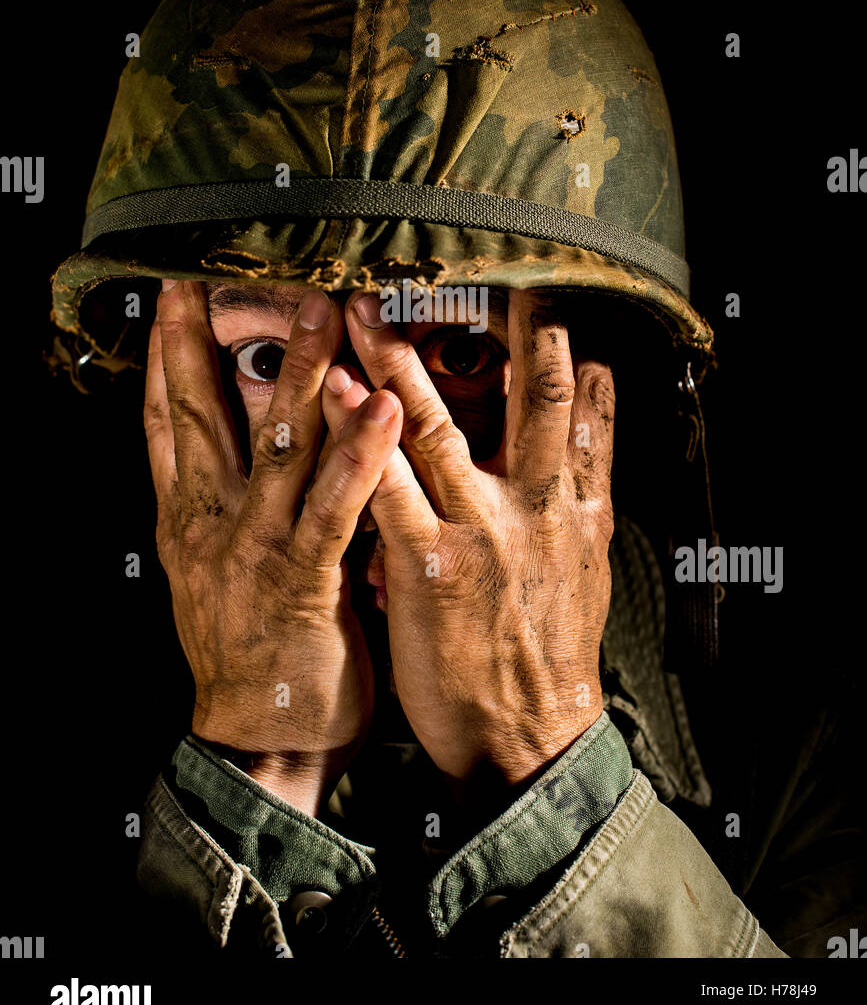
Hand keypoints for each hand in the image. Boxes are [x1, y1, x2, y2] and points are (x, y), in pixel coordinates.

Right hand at [143, 280, 402, 814]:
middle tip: (221, 278)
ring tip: (327, 310)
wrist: (260, 742)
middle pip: (205, 418)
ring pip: (277, 447)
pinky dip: (357, 457)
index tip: (173, 298)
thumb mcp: (220, 570)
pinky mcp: (302, 585)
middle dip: (209, 344)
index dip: (168, 357)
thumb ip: (229, 504)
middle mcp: (213, 527)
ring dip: (302, 375)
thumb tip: (237, 444)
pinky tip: (381, 409)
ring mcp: (255, 553)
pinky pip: (333, 511)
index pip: (168, 424)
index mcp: (191, 521)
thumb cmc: (255, 652)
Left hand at [329, 288, 614, 798]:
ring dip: (402, 360)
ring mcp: (483, 530)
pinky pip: (389, 486)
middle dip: (514, 328)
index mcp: (578, 508)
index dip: (571, 351)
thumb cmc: (551, 656)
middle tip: (483, 266)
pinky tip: (337, 389)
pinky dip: (362, 434)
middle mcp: (538, 506)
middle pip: (534, 397)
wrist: (531, 738)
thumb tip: (593, 426)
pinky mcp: (430, 564)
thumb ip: (585, 490)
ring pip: (442, 426)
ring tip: (366, 306)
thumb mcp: (586, 568)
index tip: (548, 297)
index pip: (585, 412)